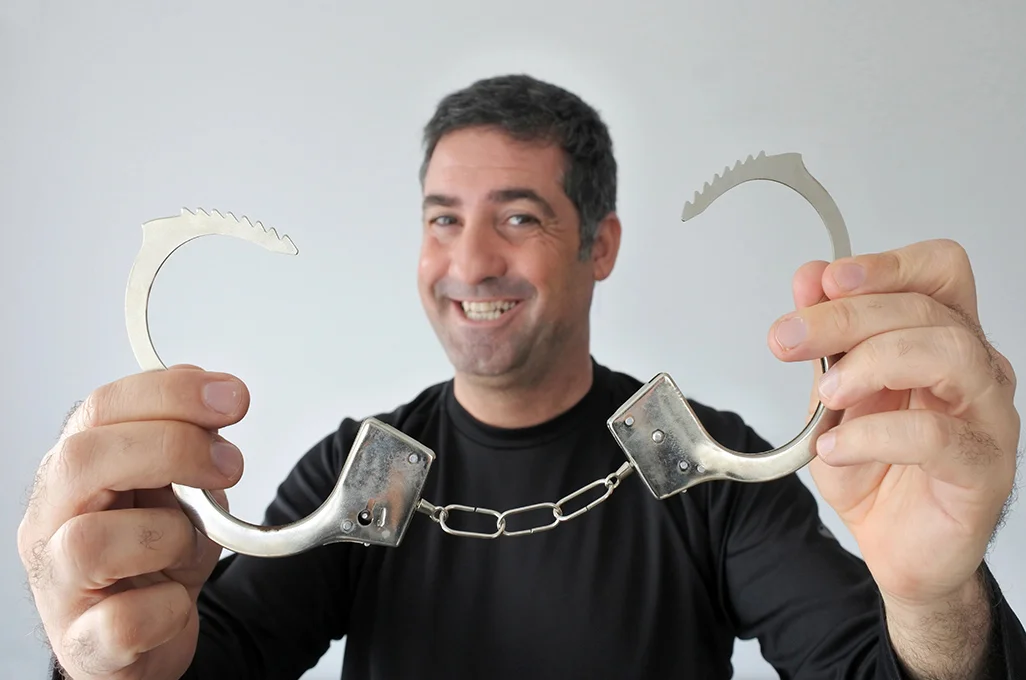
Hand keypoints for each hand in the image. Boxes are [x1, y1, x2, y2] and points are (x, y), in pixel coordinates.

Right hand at [17, 365, 248, 679]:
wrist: (148, 635)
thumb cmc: (157, 556)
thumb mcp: (181, 487)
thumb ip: (192, 440)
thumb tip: (217, 396)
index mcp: (76, 471)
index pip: (101, 409)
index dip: (171, 394)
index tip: (233, 397)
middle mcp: (52, 521)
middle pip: (83, 459)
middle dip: (172, 448)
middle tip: (229, 463)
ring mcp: (58, 585)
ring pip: (91, 541)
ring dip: (169, 535)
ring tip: (192, 544)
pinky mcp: (85, 643)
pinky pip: (125, 620)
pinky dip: (168, 606)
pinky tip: (177, 598)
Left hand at [768, 239, 1019, 607]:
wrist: (894, 545)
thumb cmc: (876, 468)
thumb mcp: (833, 397)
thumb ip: (825, 341)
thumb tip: (808, 279)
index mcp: (941, 338)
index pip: (939, 271)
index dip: (886, 265)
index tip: (824, 281)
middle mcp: (974, 369)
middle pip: (926, 309)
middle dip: (845, 317)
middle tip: (789, 338)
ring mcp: (987, 417)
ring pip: (947, 354)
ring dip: (871, 363)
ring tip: (826, 395)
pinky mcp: (983, 468)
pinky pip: (937, 436)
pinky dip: (873, 434)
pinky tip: (835, 446)